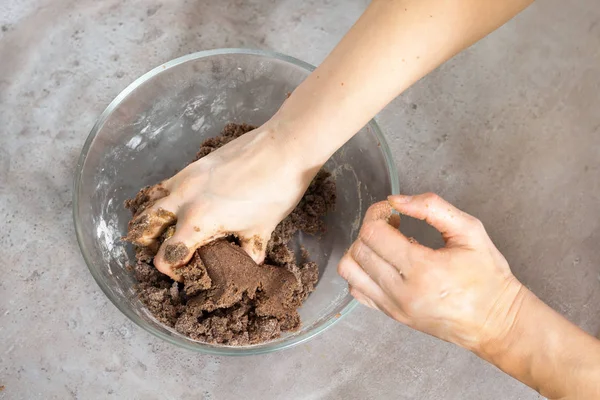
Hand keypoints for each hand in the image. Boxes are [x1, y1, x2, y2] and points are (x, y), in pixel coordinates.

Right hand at [126, 122, 317, 279]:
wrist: (283, 149)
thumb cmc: (276, 191)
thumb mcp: (262, 229)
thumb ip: (250, 251)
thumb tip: (251, 264)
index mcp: (198, 222)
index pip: (166, 257)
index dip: (174, 271)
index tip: (189, 270)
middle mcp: (182, 201)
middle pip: (144, 230)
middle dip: (152, 246)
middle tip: (174, 250)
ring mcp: (184, 180)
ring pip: (148, 205)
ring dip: (151, 222)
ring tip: (169, 230)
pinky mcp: (191, 166)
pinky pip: (163, 186)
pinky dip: (160, 199)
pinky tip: (178, 205)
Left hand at [338, 193, 524, 351]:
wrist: (497, 322)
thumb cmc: (488, 277)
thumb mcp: (470, 231)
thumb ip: (433, 208)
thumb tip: (396, 200)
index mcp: (422, 268)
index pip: (373, 233)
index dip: (377, 214)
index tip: (393, 212)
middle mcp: (401, 291)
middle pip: (359, 249)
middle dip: (371, 228)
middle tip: (393, 225)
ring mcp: (394, 306)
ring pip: (350, 271)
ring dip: (361, 250)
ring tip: (386, 245)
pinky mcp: (392, 315)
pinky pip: (357, 291)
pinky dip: (361, 272)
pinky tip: (384, 264)